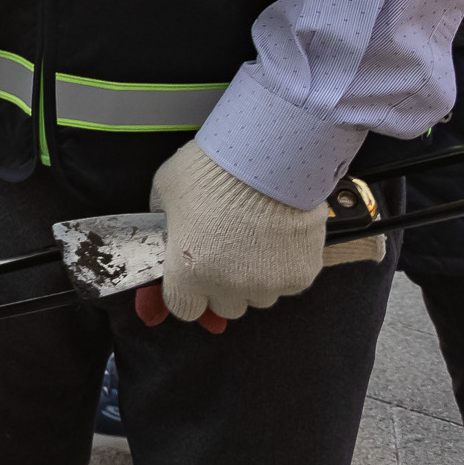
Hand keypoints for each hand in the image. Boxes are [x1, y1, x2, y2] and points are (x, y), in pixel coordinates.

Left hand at [142, 140, 327, 326]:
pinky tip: (277, 238)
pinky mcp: (300, 276)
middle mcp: (229, 287)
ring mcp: (268, 284)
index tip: (190, 277)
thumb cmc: (212, 169)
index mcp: (188, 271)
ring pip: (258, 296)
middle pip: (224, 306)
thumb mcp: (166, 192)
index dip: (186, 292)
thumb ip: (163, 227)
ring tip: (253, 240)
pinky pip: (287, 283)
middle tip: (223, 251)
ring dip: (253, 278)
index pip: (183, 308)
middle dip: (221, 285)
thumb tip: (164, 245)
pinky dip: (282, 267)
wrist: (268, 156)